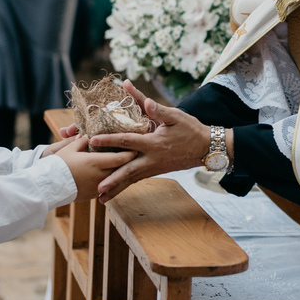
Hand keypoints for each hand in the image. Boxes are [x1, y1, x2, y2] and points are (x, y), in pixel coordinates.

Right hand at [50, 135, 136, 201]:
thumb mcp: (70, 148)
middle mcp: (100, 175)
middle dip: (126, 162)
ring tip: (122, 165)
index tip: (136, 148)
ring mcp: (97, 187)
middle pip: (120, 169)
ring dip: (118, 172)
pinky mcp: (92, 195)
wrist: (48, 185)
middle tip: (133, 155)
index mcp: (96, 162)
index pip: (121, 158)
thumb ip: (82, 140)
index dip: (130, 154)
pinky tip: (109, 176)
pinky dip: (108, 180)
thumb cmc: (58, 164)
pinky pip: (105, 186)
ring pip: (113, 178)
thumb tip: (88, 135)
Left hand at [89, 80, 208, 202]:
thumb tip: (145, 100)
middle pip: (128, 171)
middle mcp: (152, 159)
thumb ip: (157, 109)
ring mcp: (154, 167)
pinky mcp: (156, 171)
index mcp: (154, 143)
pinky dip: (125, 185)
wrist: (206, 148)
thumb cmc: (190, 129)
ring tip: (101, 198)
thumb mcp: (175, 116)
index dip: (110, 140)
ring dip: (116, 188)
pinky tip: (115, 191)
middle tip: (96, 187)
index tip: (93, 140)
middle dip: (112, 179)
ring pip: (132, 179)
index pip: (128, 141)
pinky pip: (137, 179)